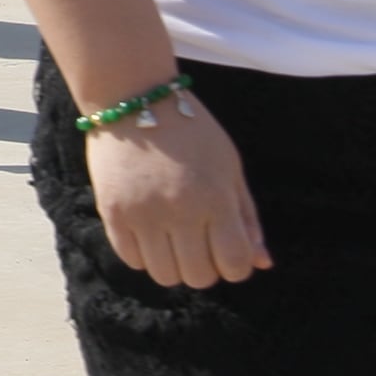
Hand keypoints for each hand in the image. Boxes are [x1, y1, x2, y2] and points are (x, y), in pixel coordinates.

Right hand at [87, 87, 269, 289]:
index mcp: (216, 198)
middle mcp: (180, 210)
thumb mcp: (230, 167)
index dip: (236, 267)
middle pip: (198, 277)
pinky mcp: (113, 213)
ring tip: (173, 239)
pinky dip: (144, 256)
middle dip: (205, 268)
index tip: (228, 252)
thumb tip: (262, 263)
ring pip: (164, 276)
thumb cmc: (192, 131)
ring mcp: (143, 214)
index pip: (235, 264)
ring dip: (174, 266)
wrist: (134, 98)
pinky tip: (149, 233)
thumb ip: (247, 217)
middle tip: (200, 244)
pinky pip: (132, 260)